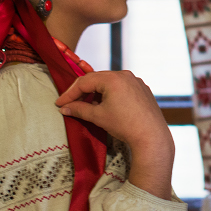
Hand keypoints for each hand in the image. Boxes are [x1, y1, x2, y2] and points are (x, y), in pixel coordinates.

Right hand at [55, 71, 174, 199]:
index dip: (70, 93)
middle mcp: (125, 75)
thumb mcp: (98, 116)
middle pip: (97, 79)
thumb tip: (64, 108)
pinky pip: (122, 87)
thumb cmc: (124, 125)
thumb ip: (79, 109)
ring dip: (96, 92)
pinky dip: (110, 94)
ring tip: (87, 106)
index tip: (59, 103)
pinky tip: (105, 105)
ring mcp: (136, 81)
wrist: (151, 136)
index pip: (84, 81)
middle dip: (82, 91)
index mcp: (113, 78)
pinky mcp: (142, 89)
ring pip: (109, 82)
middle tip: (69, 103)